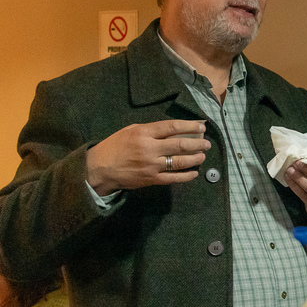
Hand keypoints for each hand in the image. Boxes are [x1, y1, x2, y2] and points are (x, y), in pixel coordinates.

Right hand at [86, 120, 208, 195]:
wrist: (99, 169)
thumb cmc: (115, 146)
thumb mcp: (130, 131)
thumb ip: (151, 130)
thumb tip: (175, 129)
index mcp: (143, 133)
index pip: (172, 127)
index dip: (190, 127)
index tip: (202, 127)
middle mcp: (149, 149)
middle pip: (180, 145)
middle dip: (197, 144)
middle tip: (206, 144)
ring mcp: (151, 166)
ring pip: (180, 162)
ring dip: (195, 159)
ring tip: (202, 156)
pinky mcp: (152, 180)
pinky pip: (174, 178)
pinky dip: (187, 176)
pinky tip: (194, 172)